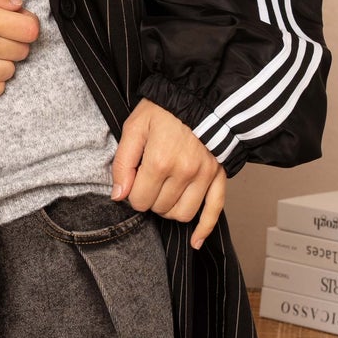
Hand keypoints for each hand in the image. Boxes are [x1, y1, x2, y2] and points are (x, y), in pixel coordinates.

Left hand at [110, 99, 226, 248]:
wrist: (199, 96)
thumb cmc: (165, 109)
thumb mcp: (134, 126)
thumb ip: (123, 162)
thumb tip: (119, 195)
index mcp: (159, 161)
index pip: (140, 201)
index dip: (132, 195)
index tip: (133, 183)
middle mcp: (184, 172)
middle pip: (160, 209)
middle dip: (150, 201)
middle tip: (149, 183)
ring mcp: (204, 176)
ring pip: (183, 214)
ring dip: (170, 211)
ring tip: (165, 195)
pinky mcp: (218, 176)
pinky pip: (214, 210)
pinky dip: (204, 229)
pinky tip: (195, 241)